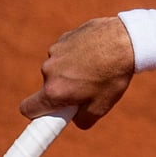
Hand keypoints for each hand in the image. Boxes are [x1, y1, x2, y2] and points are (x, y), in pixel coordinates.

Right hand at [19, 17, 134, 128]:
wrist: (128, 39)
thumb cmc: (115, 74)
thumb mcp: (102, 106)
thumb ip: (82, 119)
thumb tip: (74, 118)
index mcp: (54, 90)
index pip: (28, 108)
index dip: (37, 114)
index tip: (46, 116)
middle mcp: (49, 70)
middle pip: (49, 87)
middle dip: (64, 89)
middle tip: (88, 87)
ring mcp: (55, 51)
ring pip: (59, 68)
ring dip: (72, 70)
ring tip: (98, 67)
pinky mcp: (65, 37)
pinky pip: (67, 51)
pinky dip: (77, 53)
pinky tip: (96, 52)